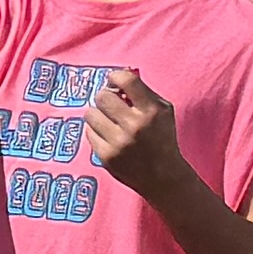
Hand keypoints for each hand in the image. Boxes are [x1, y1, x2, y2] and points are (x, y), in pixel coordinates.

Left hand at [84, 66, 188, 201]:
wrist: (163, 176)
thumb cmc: (161, 137)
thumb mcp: (163, 111)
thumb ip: (142, 92)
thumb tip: (116, 77)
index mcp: (151, 111)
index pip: (126, 80)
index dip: (115, 77)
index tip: (114, 81)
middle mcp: (134, 126)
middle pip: (102, 96)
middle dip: (106, 97)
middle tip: (111, 104)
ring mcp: (118, 143)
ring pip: (90, 114)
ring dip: (98, 114)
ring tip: (109, 121)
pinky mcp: (106, 156)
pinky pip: (89, 132)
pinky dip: (96, 132)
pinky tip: (109, 136)